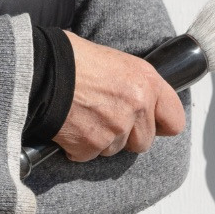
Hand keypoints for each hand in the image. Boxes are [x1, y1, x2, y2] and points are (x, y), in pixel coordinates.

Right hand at [53, 33, 186, 161]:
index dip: (160, 124)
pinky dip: (78, 146)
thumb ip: (133, 85)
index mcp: (146, 82)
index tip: (150, 123)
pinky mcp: (90, 145)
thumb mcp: (115, 61)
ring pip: (114, 149)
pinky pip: (89, 154)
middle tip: (104, 117)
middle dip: (125, 135)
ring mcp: (114, 129)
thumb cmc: (72, 58)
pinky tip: (69, 125)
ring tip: (82, 116)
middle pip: (143, 142)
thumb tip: (137, 100)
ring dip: (100, 139)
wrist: (40, 69)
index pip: (174, 120)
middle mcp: (136, 107)